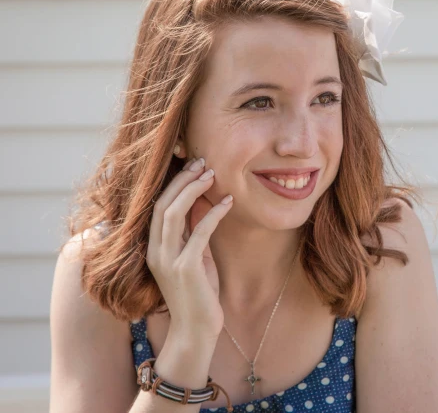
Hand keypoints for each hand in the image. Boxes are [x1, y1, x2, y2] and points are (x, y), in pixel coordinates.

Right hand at [145, 157, 231, 340]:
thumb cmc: (198, 294)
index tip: (193, 165)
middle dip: (182, 179)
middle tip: (203, 162)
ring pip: (173, 214)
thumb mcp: (196, 256)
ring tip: (212, 174)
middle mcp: (155, 251)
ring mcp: (168, 260)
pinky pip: (199, 233)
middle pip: (162, 204)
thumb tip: (204, 202)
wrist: (196, 331)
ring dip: (193, 190)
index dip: (174, 183)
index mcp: (154, 248)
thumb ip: (194, 232)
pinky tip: (228, 202)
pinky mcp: (186, 269)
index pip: (158, 206)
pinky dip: (213, 214)